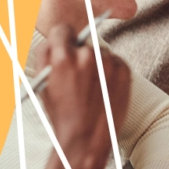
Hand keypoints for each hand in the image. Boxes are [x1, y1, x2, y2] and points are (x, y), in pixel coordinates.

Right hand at [37, 23, 133, 168]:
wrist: (86, 139)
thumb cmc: (62, 114)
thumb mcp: (43, 84)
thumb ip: (44, 57)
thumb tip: (52, 40)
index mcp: (62, 57)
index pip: (63, 30)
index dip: (62, 39)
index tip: (64, 46)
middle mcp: (87, 55)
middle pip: (83, 42)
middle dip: (80, 54)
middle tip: (79, 74)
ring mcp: (108, 62)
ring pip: (101, 53)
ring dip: (97, 64)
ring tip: (92, 88)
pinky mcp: (125, 70)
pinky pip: (116, 62)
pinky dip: (111, 72)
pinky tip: (104, 90)